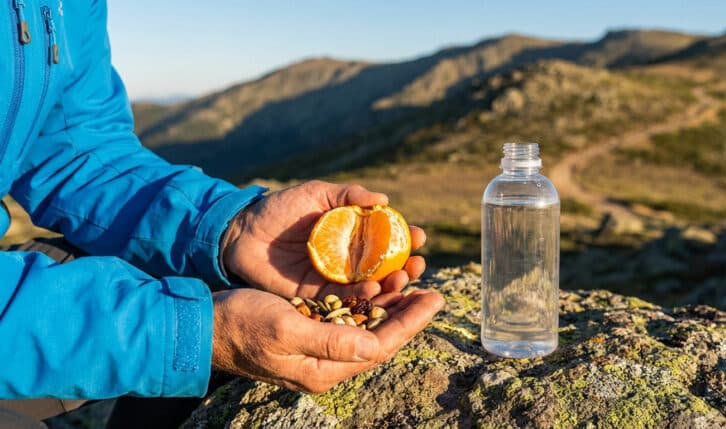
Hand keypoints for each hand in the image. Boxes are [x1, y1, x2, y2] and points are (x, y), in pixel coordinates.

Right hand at [211, 287, 443, 392]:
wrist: (207, 324)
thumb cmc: (242, 324)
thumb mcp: (285, 328)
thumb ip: (330, 340)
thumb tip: (375, 345)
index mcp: (323, 369)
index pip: (381, 347)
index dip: (411, 323)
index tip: (435, 299)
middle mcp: (326, 364)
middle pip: (380, 339)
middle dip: (407, 314)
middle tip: (431, 290)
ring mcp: (318, 350)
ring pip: (366, 328)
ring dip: (389, 307)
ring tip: (410, 284)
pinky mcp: (310, 334)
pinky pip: (349, 321)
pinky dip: (366, 304)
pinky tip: (376, 287)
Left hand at [222, 180, 426, 298]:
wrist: (242, 233)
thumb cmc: (279, 208)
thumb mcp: (316, 194)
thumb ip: (348, 195)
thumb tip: (383, 198)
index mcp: (351, 233)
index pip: (386, 238)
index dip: (405, 238)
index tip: (420, 237)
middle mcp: (347, 258)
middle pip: (385, 267)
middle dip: (405, 267)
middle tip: (417, 265)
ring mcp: (334, 278)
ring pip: (370, 286)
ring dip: (390, 285)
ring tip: (403, 279)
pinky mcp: (317, 295)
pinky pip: (344, 298)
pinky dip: (361, 296)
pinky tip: (375, 290)